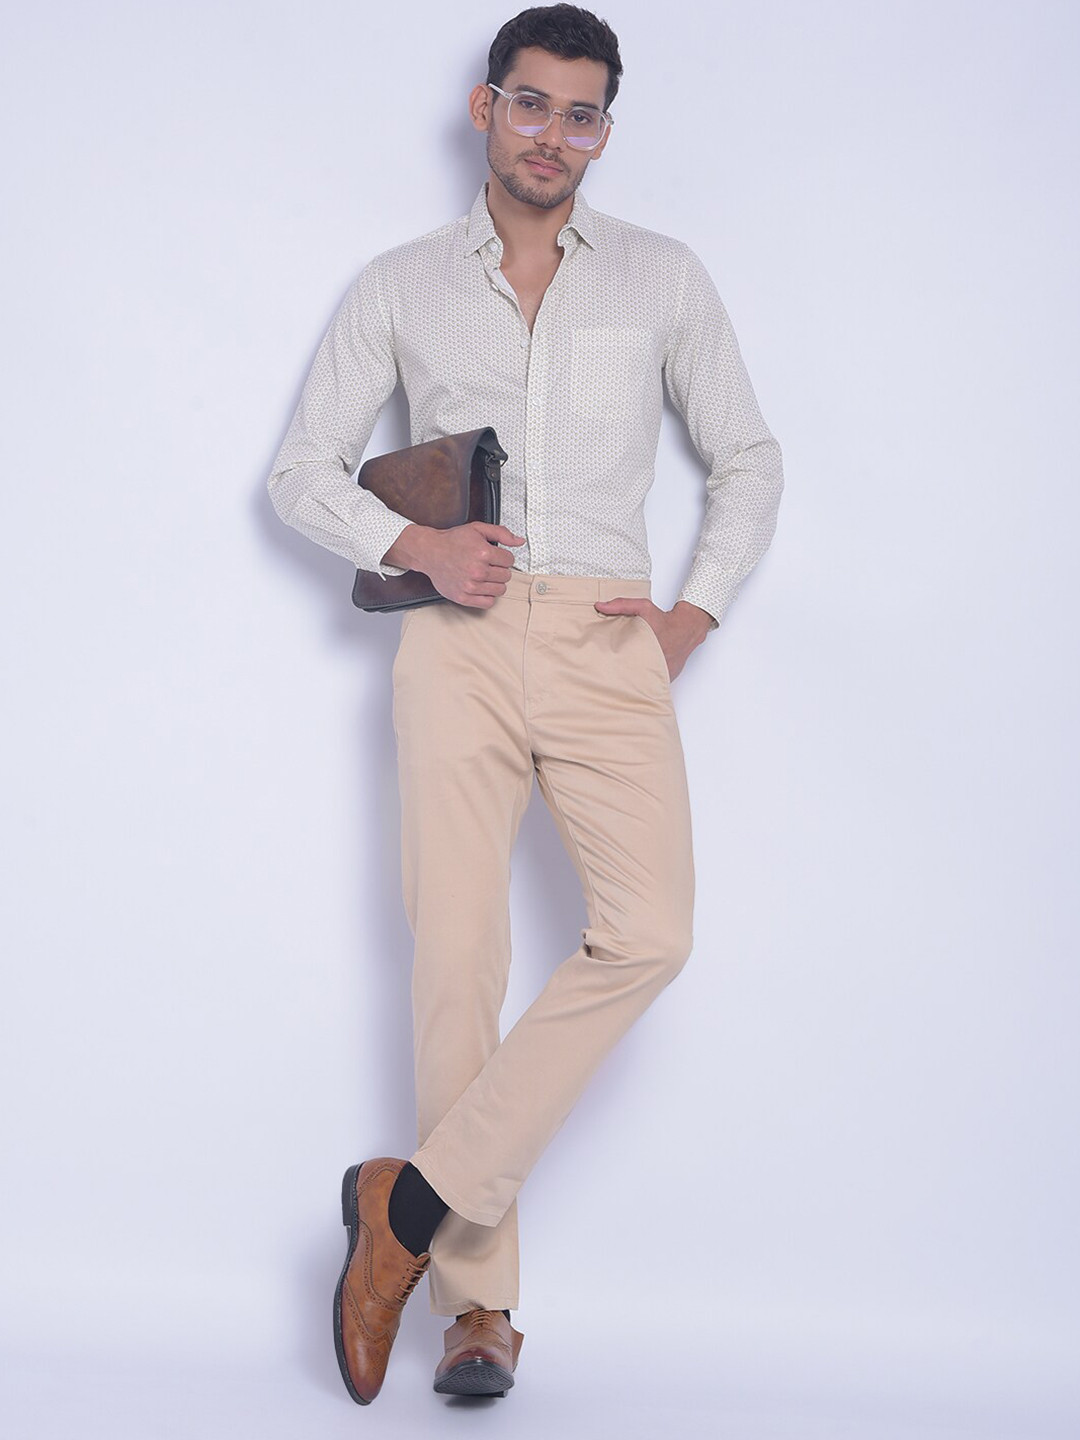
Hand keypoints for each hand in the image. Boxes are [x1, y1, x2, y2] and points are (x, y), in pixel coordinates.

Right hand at [394, 521, 525, 607]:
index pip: (510, 560)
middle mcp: (477, 571)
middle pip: (506, 576)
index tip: (494, 556)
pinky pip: (488, 603)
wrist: (429, 552)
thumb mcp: (478, 529)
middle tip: (488, 565)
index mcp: (483, 553)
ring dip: (495, 583)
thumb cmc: (452, 541)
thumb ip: (501, 533)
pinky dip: (487, 596)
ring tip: (485, 575)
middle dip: (500, 569)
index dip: (503, 557)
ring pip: (500, 590)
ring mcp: (470, 586)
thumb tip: (519, 541)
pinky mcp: (463, 597)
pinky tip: (481, 587)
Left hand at [593, 597, 714, 679]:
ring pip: (644, 681)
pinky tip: (639, 674)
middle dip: (621, 675)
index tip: (604, 667)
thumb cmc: (664, 620)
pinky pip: (654, 682)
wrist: (687, 628)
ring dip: (635, 679)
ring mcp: (662, 672)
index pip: (624, 664)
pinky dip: (647, 679)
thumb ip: (621, 605)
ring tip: (623, 678)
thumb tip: (599, 606)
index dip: (613, 667)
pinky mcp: (667, 676)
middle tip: (610, 675)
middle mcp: (654, 663)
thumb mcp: (643, 607)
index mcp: (645, 648)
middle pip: (632, 676)